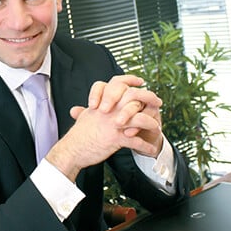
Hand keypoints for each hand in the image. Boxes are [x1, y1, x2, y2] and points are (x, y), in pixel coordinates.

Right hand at [46, 75, 163, 181]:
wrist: (72, 150)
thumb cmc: (78, 135)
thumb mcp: (85, 116)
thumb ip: (89, 110)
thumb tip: (84, 108)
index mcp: (102, 102)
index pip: (117, 83)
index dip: (130, 80)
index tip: (140, 82)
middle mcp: (109, 110)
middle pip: (134, 96)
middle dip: (149, 97)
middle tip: (158, 102)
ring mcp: (113, 123)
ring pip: (140, 118)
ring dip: (151, 123)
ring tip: (157, 128)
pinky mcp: (116, 138)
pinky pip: (136, 141)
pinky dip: (146, 146)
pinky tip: (151, 149)